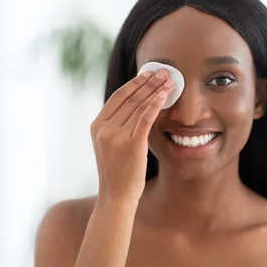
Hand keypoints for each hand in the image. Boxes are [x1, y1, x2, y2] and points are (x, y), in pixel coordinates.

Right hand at [90, 69, 173, 204]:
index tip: (148, 74)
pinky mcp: (131, 144)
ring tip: (169, 80)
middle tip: (163, 71)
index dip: (135, 83)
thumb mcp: (109, 145)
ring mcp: (117, 136)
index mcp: (97, 125)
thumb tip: (136, 105)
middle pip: (130, 98)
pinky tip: (165, 94)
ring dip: (155, 90)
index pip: (118, 97)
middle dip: (148, 82)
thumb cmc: (117, 171)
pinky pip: (145, 118)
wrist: (116, 195)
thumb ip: (117, 126)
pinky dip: (156, 103)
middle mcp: (104, 128)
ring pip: (139, 106)